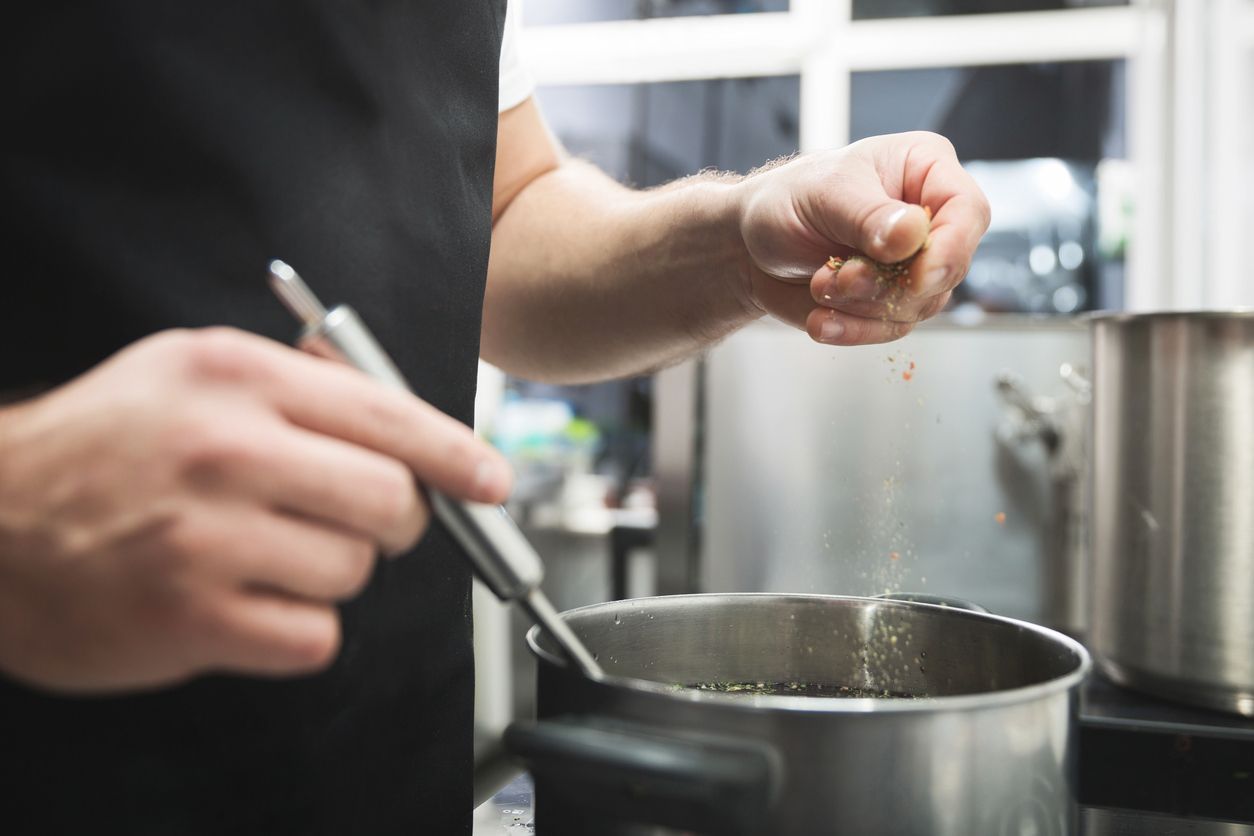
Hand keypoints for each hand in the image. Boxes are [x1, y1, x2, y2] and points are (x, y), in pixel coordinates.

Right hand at [0, 328, 510, 692]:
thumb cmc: (98, 446)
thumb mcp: (187, 372)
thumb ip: (296, 381)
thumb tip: (399, 405)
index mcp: (234, 377)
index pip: (387, 415)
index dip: (457, 454)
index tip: (492, 481)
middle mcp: (224, 450)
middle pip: (391, 503)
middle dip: (396, 522)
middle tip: (362, 523)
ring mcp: (205, 538)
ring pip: (354, 572)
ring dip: (333, 574)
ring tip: (269, 556)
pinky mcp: (191, 619)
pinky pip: (313, 636)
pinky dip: (299, 628)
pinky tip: (249, 602)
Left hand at [738, 131, 990, 344]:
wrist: (752, 243)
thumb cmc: (788, 199)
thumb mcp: (824, 195)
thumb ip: (869, 217)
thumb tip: (913, 235)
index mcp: (926, 169)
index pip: (969, 211)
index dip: (952, 250)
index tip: (918, 276)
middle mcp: (930, 219)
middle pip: (946, 269)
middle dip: (888, 285)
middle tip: (840, 276)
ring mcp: (914, 265)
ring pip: (918, 306)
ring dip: (863, 307)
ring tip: (820, 285)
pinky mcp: (892, 302)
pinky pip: (890, 329)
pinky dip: (853, 329)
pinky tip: (822, 320)